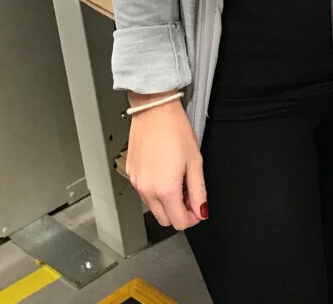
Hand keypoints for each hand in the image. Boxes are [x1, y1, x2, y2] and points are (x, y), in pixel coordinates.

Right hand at [125, 92, 207, 229]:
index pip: (179, 222)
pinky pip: (143, 192)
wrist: (154, 111)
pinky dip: (155, 190)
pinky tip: (165, 172)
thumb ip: (199, 191)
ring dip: (167, 202)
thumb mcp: (195, 162)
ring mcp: (136, 182)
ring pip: (153, 207)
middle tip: (190, 195)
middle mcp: (147, 190)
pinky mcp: (131, 173)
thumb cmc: (175, 130)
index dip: (193, 218)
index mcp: (165, 189)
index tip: (199, 208)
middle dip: (179, 212)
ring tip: (178, 180)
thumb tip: (202, 211)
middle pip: (164, 219)